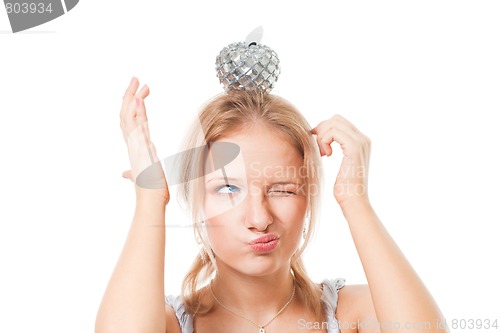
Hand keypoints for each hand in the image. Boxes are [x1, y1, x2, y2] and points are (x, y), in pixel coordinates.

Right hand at [120, 77, 168, 201]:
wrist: (151, 201)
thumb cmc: (150, 191)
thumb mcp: (141, 177)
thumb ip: (132, 172)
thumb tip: (125, 174)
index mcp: (136, 147)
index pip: (132, 121)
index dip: (135, 105)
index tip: (141, 92)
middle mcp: (133, 144)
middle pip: (127, 114)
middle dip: (130, 95)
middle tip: (137, 79)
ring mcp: (135, 146)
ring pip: (129, 116)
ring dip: (132, 98)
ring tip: (138, 82)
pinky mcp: (139, 149)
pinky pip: (135, 126)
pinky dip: (135, 111)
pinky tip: (138, 98)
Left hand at [312, 114, 370, 206]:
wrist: (353, 201)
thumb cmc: (345, 187)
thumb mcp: (341, 164)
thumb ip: (337, 147)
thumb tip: (321, 135)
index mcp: (362, 142)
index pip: (340, 121)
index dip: (324, 128)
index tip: (316, 142)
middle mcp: (364, 139)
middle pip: (336, 118)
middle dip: (322, 129)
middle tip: (319, 148)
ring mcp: (361, 142)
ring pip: (333, 123)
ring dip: (322, 137)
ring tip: (324, 154)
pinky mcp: (354, 147)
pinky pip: (333, 132)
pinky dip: (324, 141)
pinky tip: (326, 155)